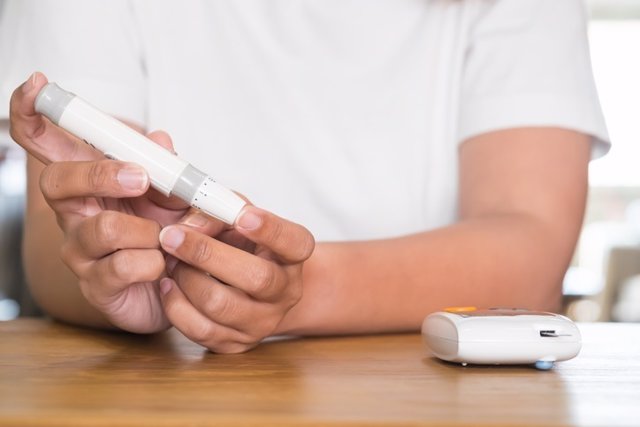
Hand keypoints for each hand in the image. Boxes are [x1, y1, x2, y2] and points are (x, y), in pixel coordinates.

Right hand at [10, 72, 188, 331]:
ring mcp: (80, 251)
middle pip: (57, 181)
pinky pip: (122, 267)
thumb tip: (161, 140)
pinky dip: (155, 263)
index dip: (32, 114)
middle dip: (101, 175)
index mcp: (89, 183)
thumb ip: (168, 170)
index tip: (37, 86)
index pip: (46, 144)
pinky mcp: (96, 286)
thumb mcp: (177, 195)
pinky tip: (163, 267)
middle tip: (142, 178)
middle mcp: (75, 213)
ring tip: (167, 240)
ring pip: (103, 229)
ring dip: (149, 231)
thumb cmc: (171, 234)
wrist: (182, 287)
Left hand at [158, 205, 314, 352]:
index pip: (294, 243)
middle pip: (257, 278)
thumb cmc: (243, 246)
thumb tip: (188, 228)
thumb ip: (218, 213)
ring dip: (186, 278)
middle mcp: (286, 293)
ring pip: (221, 306)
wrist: (250, 291)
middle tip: (172, 235)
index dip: (270, 230)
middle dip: (207, 254)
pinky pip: (200, 330)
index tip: (243, 216)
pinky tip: (168, 285)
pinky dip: (176, 305)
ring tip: (170, 259)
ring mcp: (262, 322)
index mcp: (293, 257)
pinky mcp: (236, 343)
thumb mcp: (238, 220)